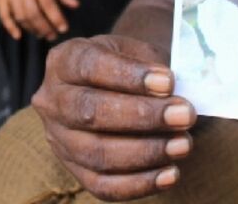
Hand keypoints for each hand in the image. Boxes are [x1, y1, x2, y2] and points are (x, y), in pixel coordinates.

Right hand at [0, 0, 79, 40]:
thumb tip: (75, 5)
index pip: (47, 2)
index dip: (56, 17)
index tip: (63, 28)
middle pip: (32, 12)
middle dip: (44, 27)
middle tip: (53, 36)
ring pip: (19, 15)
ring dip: (31, 28)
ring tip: (41, 34)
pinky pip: (3, 13)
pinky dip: (9, 26)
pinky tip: (18, 35)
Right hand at [30, 35, 194, 200]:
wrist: (121, 87)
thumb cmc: (131, 67)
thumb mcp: (137, 51)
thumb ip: (152, 67)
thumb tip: (174, 93)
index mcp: (64, 61)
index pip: (89, 66)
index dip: (128, 75)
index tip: (168, 82)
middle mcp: (52, 101)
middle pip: (89, 111)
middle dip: (142, 116)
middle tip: (185, 115)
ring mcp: (59, 140)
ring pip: (97, 153)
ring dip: (146, 151)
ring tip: (183, 144)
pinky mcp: (74, 171)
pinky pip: (103, 186)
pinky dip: (140, 183)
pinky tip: (170, 173)